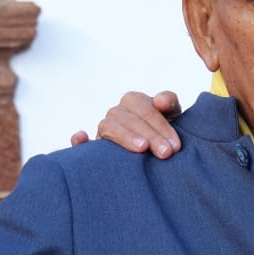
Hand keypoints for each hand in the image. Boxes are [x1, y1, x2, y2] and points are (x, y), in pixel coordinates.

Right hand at [68, 90, 182, 156]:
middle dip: (149, 135)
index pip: (144, 108)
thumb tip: (160, 101)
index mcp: (133, 101)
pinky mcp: (94, 148)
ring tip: (142, 148)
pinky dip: (79, 140)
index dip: (160, 125)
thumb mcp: (172, 114)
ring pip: (107, 126)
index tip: (175, 145)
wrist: (157, 148)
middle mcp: (116, 113)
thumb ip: (169, 102)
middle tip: (165, 153)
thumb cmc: (164, 129)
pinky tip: (82, 139)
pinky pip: (79, 143)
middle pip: (128, 119)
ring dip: (124, 136)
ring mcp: (104, 129)